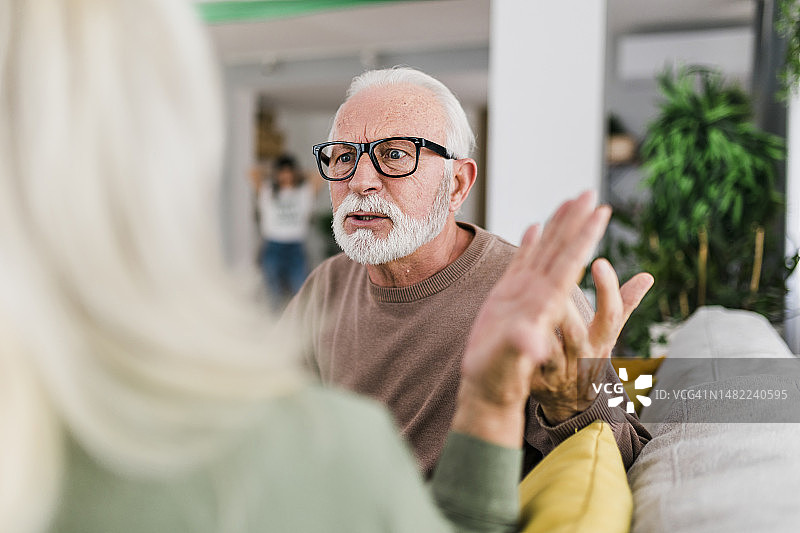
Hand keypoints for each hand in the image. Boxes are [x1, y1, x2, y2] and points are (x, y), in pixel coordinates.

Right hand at [451, 191, 612, 446]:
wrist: (489, 389)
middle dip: (577, 223)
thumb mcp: (512, 365)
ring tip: (570, 200)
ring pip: (545, 252)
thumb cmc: (499, 380)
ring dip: (558, 226)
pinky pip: (522, 263)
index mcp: (545, 305)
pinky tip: (536, 226)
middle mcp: (539, 295)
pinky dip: (529, 244)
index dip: (585, 238)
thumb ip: (523, 349)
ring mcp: (525, 294)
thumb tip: (537, 345)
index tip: (601, 214)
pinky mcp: (508, 297)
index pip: (570, 264)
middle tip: (592, 193)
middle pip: (564, 251)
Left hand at [532, 259, 653, 423]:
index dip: (607, 290)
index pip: (610, 316)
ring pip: (551, 351)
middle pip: (575, 332)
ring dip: (541, 330)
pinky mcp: (537, 382)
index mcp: (600, 342)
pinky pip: (529, 365)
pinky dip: (522, 349)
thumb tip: (647, 276)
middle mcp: (582, 357)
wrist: (570, 403)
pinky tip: (513, 330)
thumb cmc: (588, 357)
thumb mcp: (606, 335)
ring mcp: (559, 371)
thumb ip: (623, 305)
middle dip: (566, 309)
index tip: (599, 261)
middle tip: (555, 283)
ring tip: (532, 305)